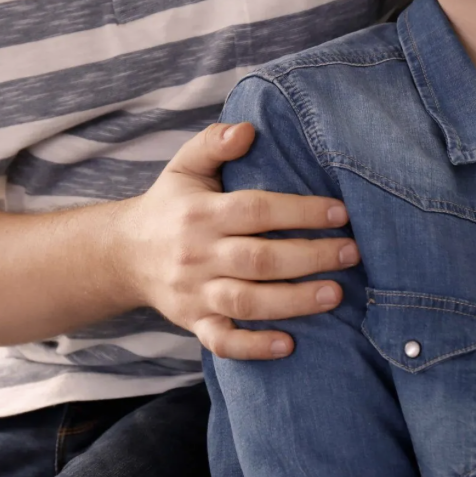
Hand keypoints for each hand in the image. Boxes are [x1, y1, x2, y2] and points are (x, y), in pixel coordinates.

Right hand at [111, 122, 358, 359]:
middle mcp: (198, 254)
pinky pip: (222, 342)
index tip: (341, 211)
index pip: (255, 210)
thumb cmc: (170, 204)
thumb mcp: (184, 166)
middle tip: (352, 253)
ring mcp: (195, 293)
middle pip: (258, 260)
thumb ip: (214, 142)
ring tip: (336, 294)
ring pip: (247, 303)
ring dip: (294, 302)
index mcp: (201, 213)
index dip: (299, 211)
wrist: (123, 254)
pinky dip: (253, 348)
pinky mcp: (193, 323)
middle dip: (309, 257)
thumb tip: (248, 128)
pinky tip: (288, 345)